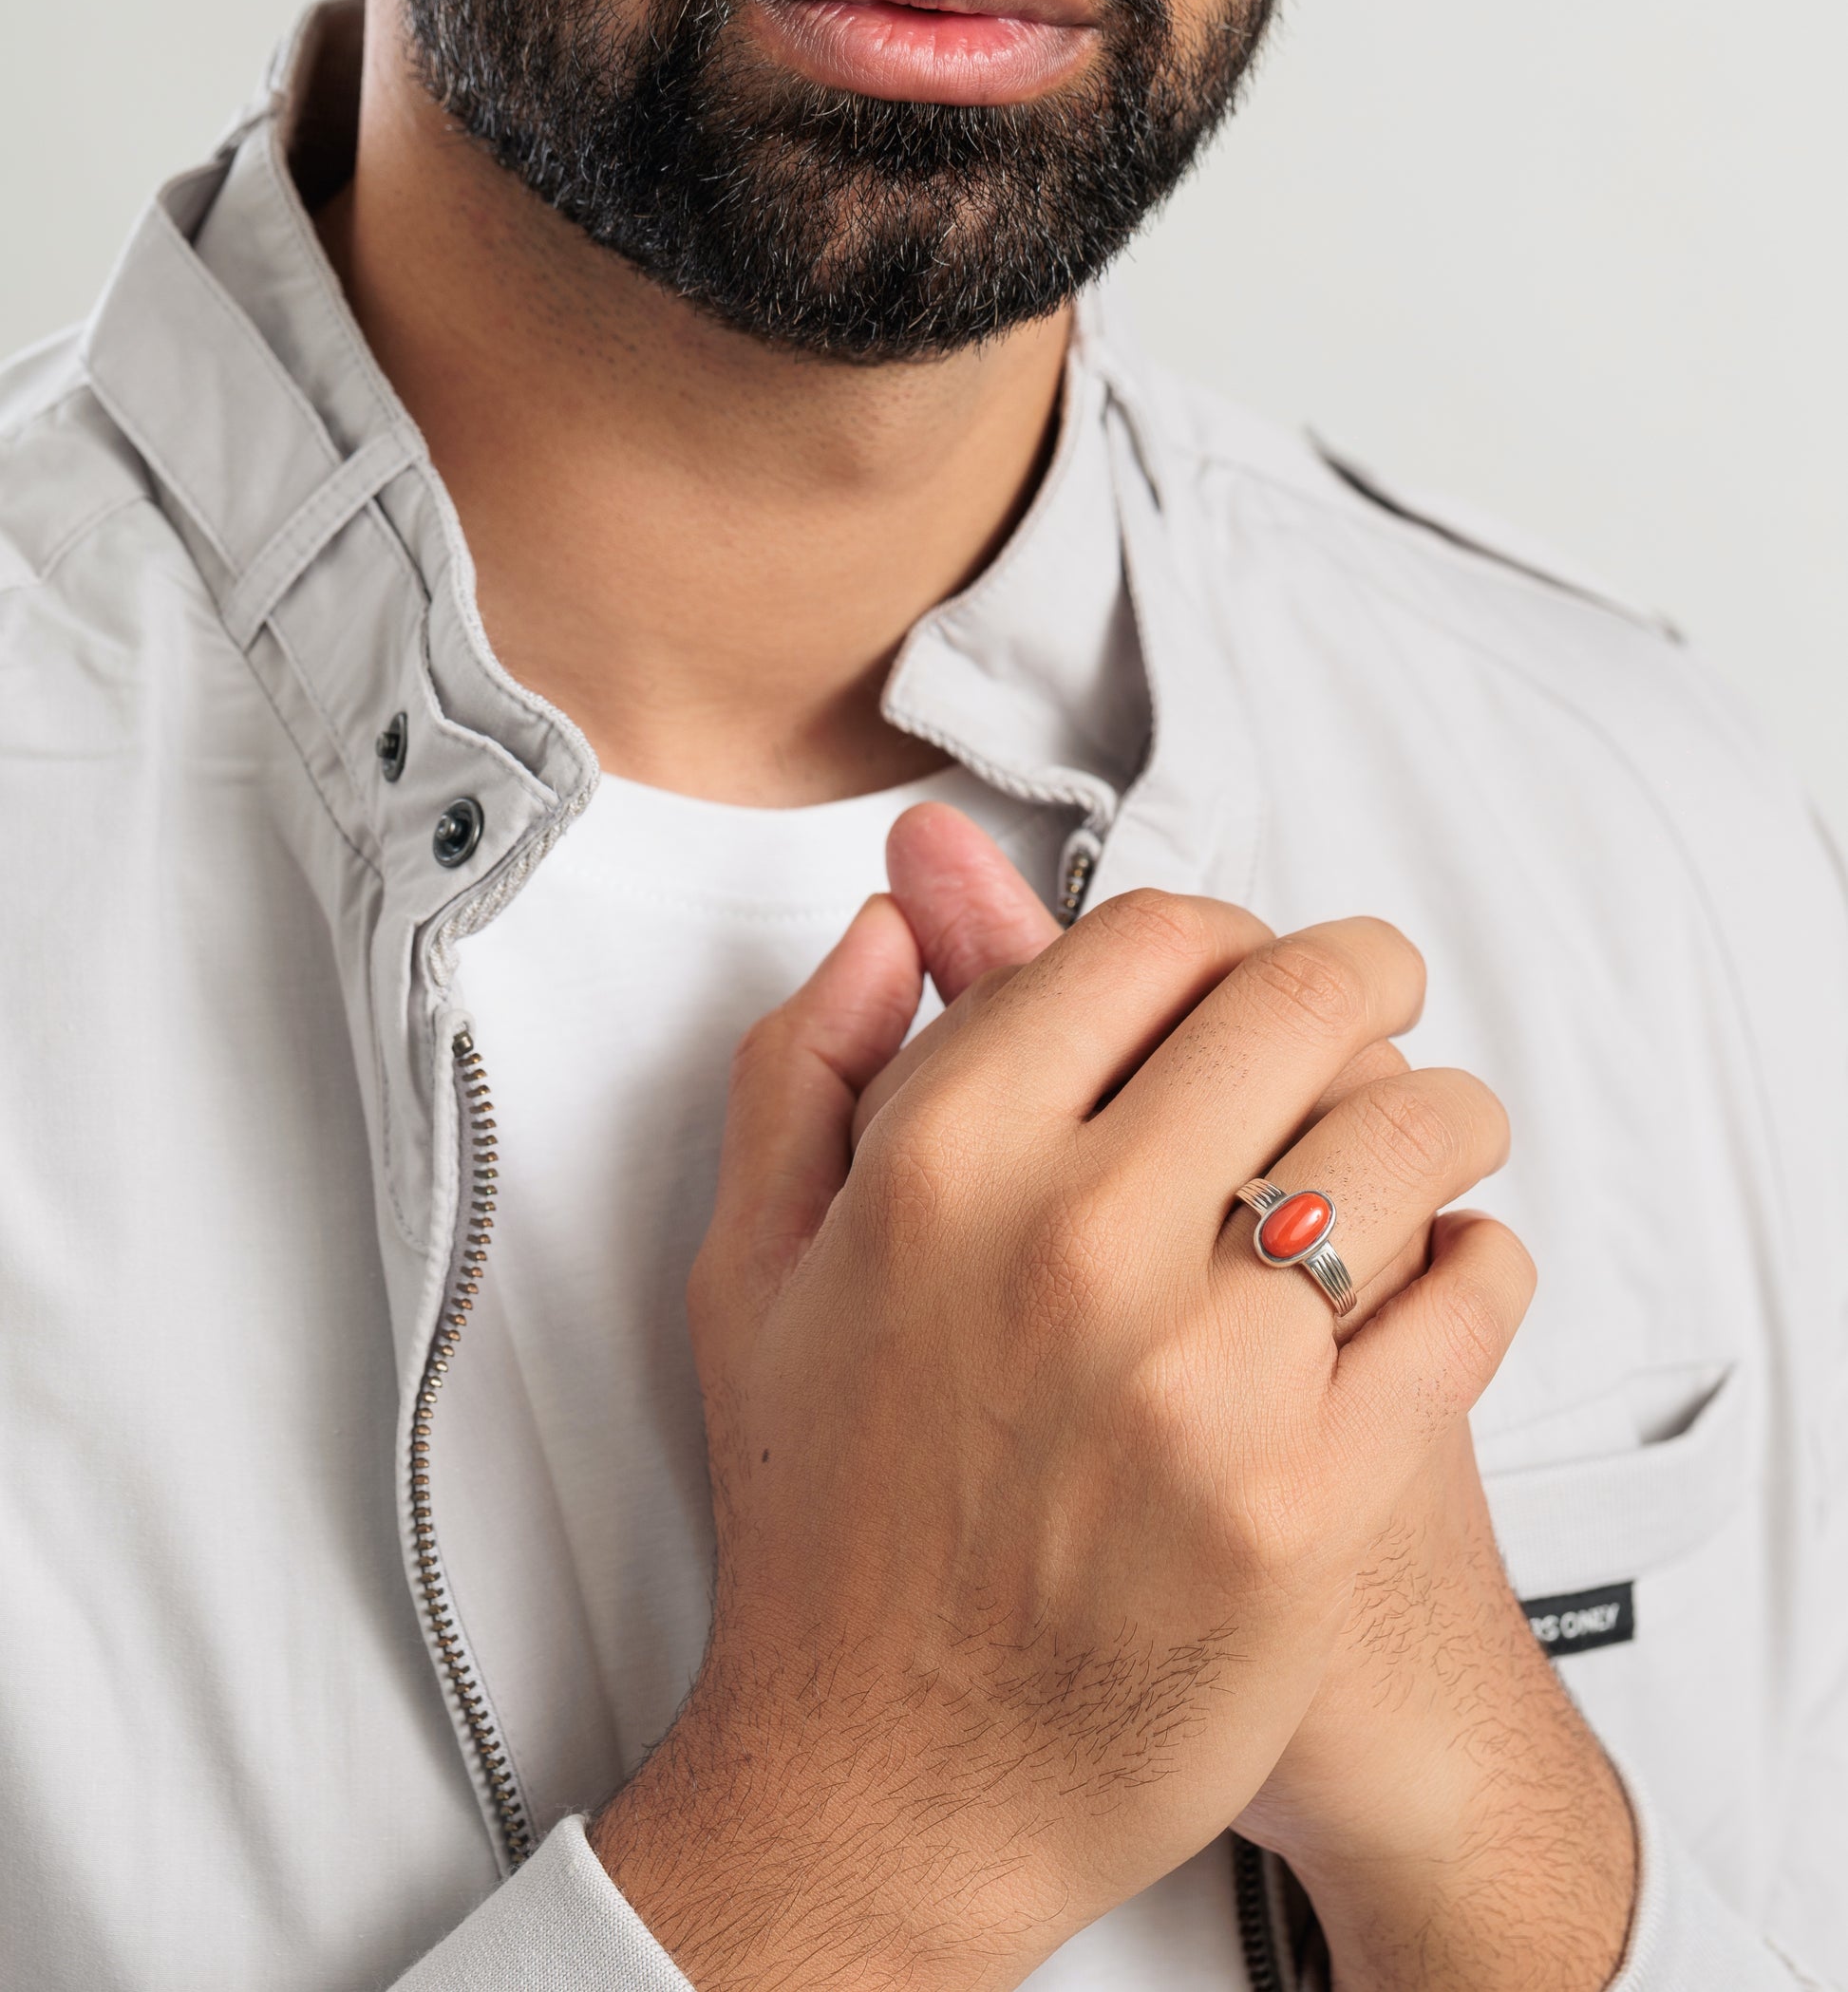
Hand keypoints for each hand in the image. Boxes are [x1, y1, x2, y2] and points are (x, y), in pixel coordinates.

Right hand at [872, 819, 1634, 1989]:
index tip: (1250, 965)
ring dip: (1444, 1118)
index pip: (1153, 941)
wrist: (895, 1787)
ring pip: (1411, 1135)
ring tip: (1437, 1139)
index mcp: (942, 1162)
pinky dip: (1482, 1266)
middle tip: (1378, 1003)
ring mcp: (1202, 1377)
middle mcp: (1073, 1244)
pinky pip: (1467, 1303)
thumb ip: (811, 1061)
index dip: (1223, 935)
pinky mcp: (1310, 1504)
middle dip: (1360, 982)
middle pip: (1300, 1006)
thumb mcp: (753, 1269)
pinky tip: (1451, 1268)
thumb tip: (898, 911)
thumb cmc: (826, 1522)